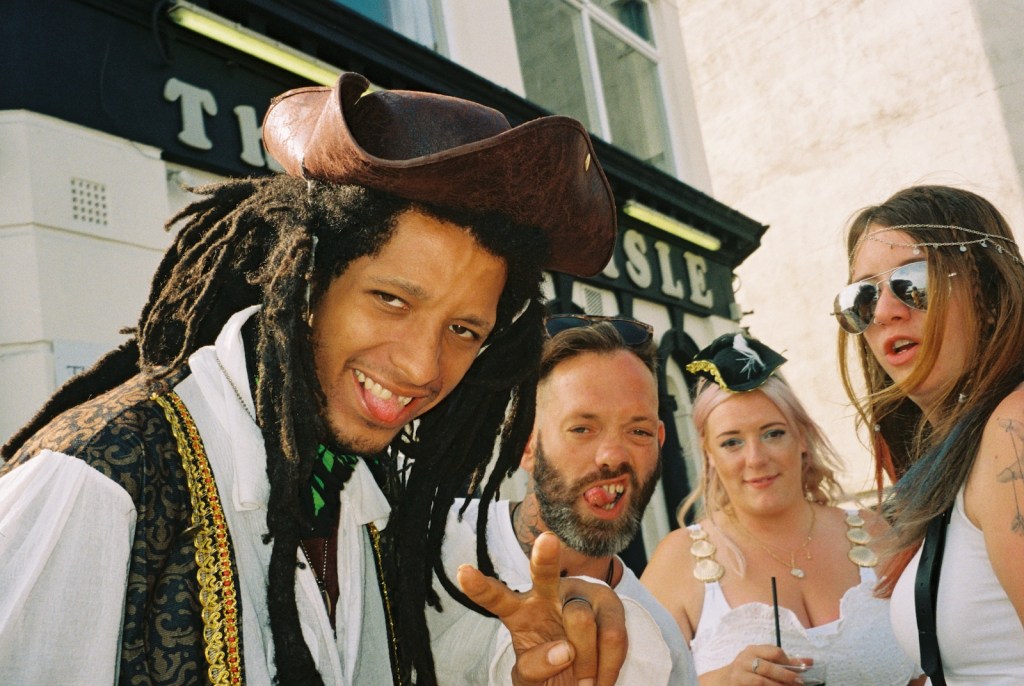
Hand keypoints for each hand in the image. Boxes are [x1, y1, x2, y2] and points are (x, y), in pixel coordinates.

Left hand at [457, 531, 626, 685]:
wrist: (586, 677)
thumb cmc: (549, 673)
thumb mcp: (530, 678)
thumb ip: (534, 668)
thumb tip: (566, 651)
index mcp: (517, 612)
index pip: (495, 597)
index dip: (479, 587)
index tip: (462, 571)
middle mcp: (546, 594)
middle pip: (543, 573)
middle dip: (544, 557)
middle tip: (547, 541)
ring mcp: (580, 596)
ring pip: (580, 619)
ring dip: (585, 661)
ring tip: (583, 682)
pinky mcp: (609, 606)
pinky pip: (612, 635)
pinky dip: (607, 667)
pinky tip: (601, 680)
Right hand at [709, 645, 806, 684]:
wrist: (725, 680)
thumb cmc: (749, 669)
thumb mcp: (763, 660)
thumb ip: (785, 662)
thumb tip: (810, 662)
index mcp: (752, 650)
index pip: (773, 652)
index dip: (788, 662)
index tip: (799, 671)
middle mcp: (744, 660)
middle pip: (767, 667)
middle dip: (785, 676)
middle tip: (799, 683)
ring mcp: (739, 675)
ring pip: (761, 681)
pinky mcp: (738, 685)